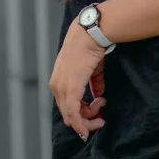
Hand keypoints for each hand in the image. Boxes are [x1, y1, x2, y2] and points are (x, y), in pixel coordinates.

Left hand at [49, 17, 107, 140]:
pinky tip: (93, 124)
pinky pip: (73, 115)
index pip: (67, 105)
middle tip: (102, 112)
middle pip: (68, 115)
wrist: (89, 33)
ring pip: (71, 117)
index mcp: (59, 80)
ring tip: (102, 105)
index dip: (83, 112)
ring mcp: (61, 88)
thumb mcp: (91, 69)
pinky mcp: (70, 89)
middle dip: (87, 117)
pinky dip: (82, 124)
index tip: (99, 106)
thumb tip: (99, 97)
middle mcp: (56, 86)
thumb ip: (94, 85)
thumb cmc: (90, 46)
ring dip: (88, 119)